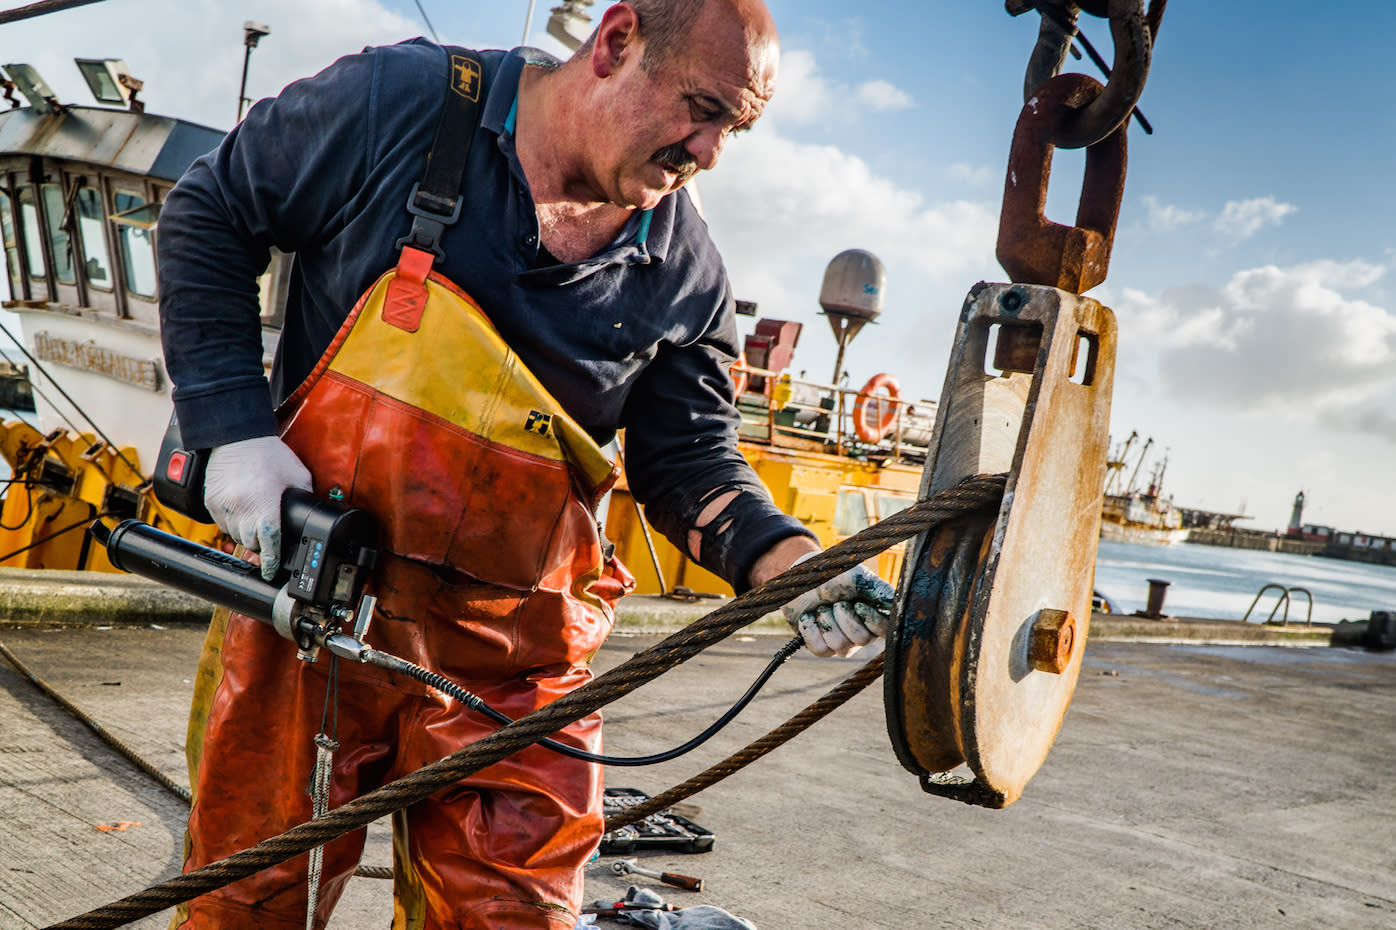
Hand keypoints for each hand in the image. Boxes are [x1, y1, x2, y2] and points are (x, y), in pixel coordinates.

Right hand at [204, 436, 312, 580]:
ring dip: (246, 534)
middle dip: (261, 545)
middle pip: (251, 542)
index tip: (270, 570)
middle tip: (268, 540)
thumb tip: (312, 514)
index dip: (271, 560)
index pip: (269, 541)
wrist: (237, 436)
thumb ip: (304, 498)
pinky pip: (221, 524)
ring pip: (234, 535)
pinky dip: (232, 524)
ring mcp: (223, 506)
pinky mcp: (211, 501)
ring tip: (255, 521)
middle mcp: (241, 507)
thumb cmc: (268, 453)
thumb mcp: (297, 475)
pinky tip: (242, 513)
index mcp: (265, 503)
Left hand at [781, 553, 894, 656]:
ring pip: (840, 646)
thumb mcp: (859, 578)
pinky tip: (809, 617)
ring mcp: (841, 642)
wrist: (803, 577)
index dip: (871, 619)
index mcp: (874, 616)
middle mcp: (860, 633)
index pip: (884, 631)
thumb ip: (880, 591)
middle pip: (861, 639)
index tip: (858, 604)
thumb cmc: (835, 575)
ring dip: (826, 621)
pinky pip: (820, 650)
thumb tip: (899, 602)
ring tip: (822, 607)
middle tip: (836, 602)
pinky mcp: (821, 647)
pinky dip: (811, 629)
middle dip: (844, 616)